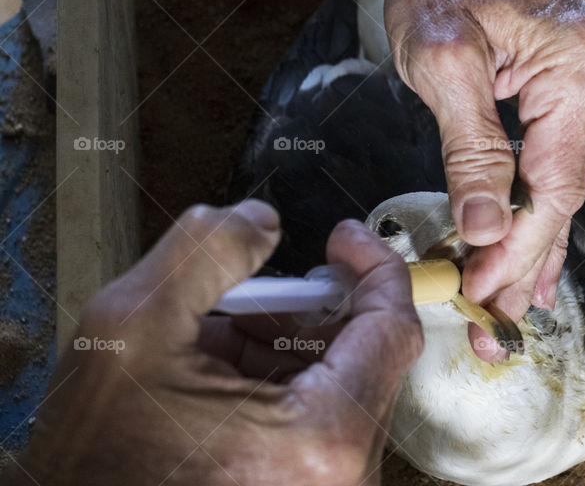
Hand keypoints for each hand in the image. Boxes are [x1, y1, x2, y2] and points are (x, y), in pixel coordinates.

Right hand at [7, 201, 422, 485]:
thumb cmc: (97, 457)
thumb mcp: (134, 326)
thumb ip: (207, 251)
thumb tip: (262, 221)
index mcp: (322, 436)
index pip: (392, 328)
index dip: (372, 266)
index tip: (341, 239)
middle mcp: (340, 474)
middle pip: (364, 355)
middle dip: (307, 307)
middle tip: (254, 290)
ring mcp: (326, 485)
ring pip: (338, 383)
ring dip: (286, 340)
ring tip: (223, 330)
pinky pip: (315, 415)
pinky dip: (277, 377)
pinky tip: (224, 367)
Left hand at [328, 0, 584, 360]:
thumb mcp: (443, 61)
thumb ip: (470, 148)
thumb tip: (485, 224)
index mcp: (582, 68)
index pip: (555, 185)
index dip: (520, 247)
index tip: (485, 291)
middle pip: (564, 192)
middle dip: (524, 259)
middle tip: (492, 320)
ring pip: (562, 181)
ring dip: (531, 240)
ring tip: (509, 303)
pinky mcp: (579, 86)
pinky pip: (559, 157)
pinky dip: (536, 203)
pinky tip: (530, 251)